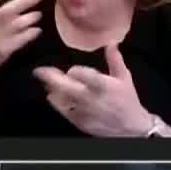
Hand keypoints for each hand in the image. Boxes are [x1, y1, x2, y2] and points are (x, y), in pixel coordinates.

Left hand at [32, 43, 153, 136]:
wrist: (131, 128)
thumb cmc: (127, 99)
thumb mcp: (124, 77)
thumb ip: (115, 59)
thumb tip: (111, 41)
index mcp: (102, 86)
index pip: (82, 74)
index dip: (75, 71)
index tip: (72, 70)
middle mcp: (90, 99)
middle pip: (65, 86)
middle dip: (50, 77)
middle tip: (39, 71)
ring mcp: (83, 112)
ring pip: (60, 99)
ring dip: (52, 89)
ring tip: (46, 82)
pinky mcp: (79, 122)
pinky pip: (62, 111)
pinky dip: (56, 102)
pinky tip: (53, 96)